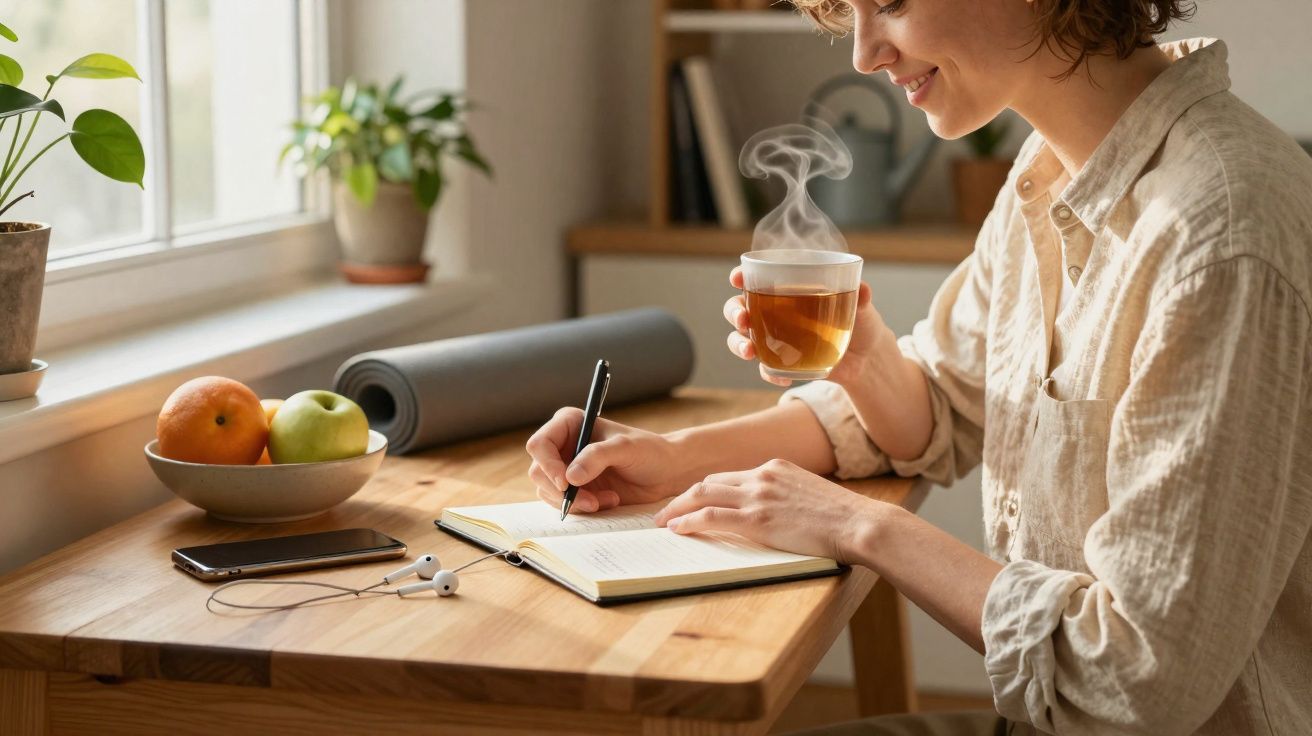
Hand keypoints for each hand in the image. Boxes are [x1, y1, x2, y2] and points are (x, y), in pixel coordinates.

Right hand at [525, 408, 685, 512]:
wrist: (665, 472)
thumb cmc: (649, 451)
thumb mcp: (625, 448)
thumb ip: (597, 457)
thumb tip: (570, 477)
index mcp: (569, 424)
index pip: (540, 444)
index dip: (548, 465)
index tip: (567, 483)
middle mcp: (563, 445)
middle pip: (539, 472)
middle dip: (562, 491)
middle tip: (591, 501)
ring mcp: (567, 468)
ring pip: (548, 491)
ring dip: (575, 502)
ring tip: (607, 499)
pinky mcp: (575, 489)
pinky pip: (564, 504)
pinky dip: (583, 508)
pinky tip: (608, 500)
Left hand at [652, 458, 885, 562]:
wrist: (859, 523)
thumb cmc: (842, 519)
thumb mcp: (809, 495)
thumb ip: (785, 497)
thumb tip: (771, 514)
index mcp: (775, 467)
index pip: (729, 476)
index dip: (705, 490)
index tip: (691, 501)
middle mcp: (763, 475)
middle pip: (709, 481)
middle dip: (684, 497)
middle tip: (666, 512)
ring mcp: (759, 495)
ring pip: (703, 495)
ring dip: (677, 508)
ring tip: (662, 522)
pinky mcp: (758, 519)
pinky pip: (713, 516)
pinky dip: (690, 521)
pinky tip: (678, 529)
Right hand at [723, 266, 887, 387]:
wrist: (866, 359)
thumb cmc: (861, 322)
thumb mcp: (863, 308)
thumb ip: (861, 297)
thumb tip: (863, 289)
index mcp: (788, 288)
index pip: (756, 277)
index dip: (741, 276)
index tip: (738, 278)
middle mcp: (774, 311)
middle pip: (739, 307)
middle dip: (734, 312)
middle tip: (743, 319)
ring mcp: (774, 337)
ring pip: (741, 337)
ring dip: (738, 343)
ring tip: (749, 351)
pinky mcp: (781, 361)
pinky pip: (765, 367)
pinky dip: (769, 373)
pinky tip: (782, 377)